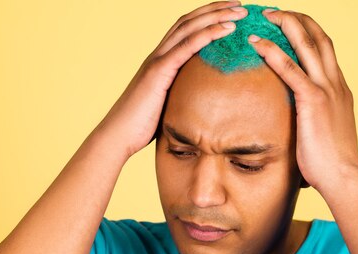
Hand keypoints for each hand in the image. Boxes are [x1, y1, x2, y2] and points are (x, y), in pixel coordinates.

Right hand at [93, 1, 248, 157]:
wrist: (118, 136)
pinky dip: (207, 34)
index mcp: (159, 61)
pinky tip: (226, 29)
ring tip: (240, 12)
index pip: (185, 29)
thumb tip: (201, 106)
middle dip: (216, 10)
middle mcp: (157, 55)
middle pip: (189, 21)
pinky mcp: (158, 72)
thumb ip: (181, 97)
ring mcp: (156, 61)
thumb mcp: (166, 107)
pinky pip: (185, 47)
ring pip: (189, 28)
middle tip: (240, 5)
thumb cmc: (140, 127)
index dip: (207, 17)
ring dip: (216, 17)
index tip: (230, 13)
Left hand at [247, 9, 357, 194]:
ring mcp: (326, 89)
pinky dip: (273, 52)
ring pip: (307, 44)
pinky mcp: (314, 101)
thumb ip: (311, 119)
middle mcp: (335, 82)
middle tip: (274, 11)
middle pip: (319, 37)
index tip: (289, 23)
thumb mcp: (322, 132)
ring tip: (264, 15)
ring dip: (285, 25)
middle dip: (297, 19)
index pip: (324, 49)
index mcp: (338, 88)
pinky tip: (256, 43)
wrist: (343, 176)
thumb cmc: (330, 162)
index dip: (307, 31)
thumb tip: (294, 124)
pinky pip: (290, 69)